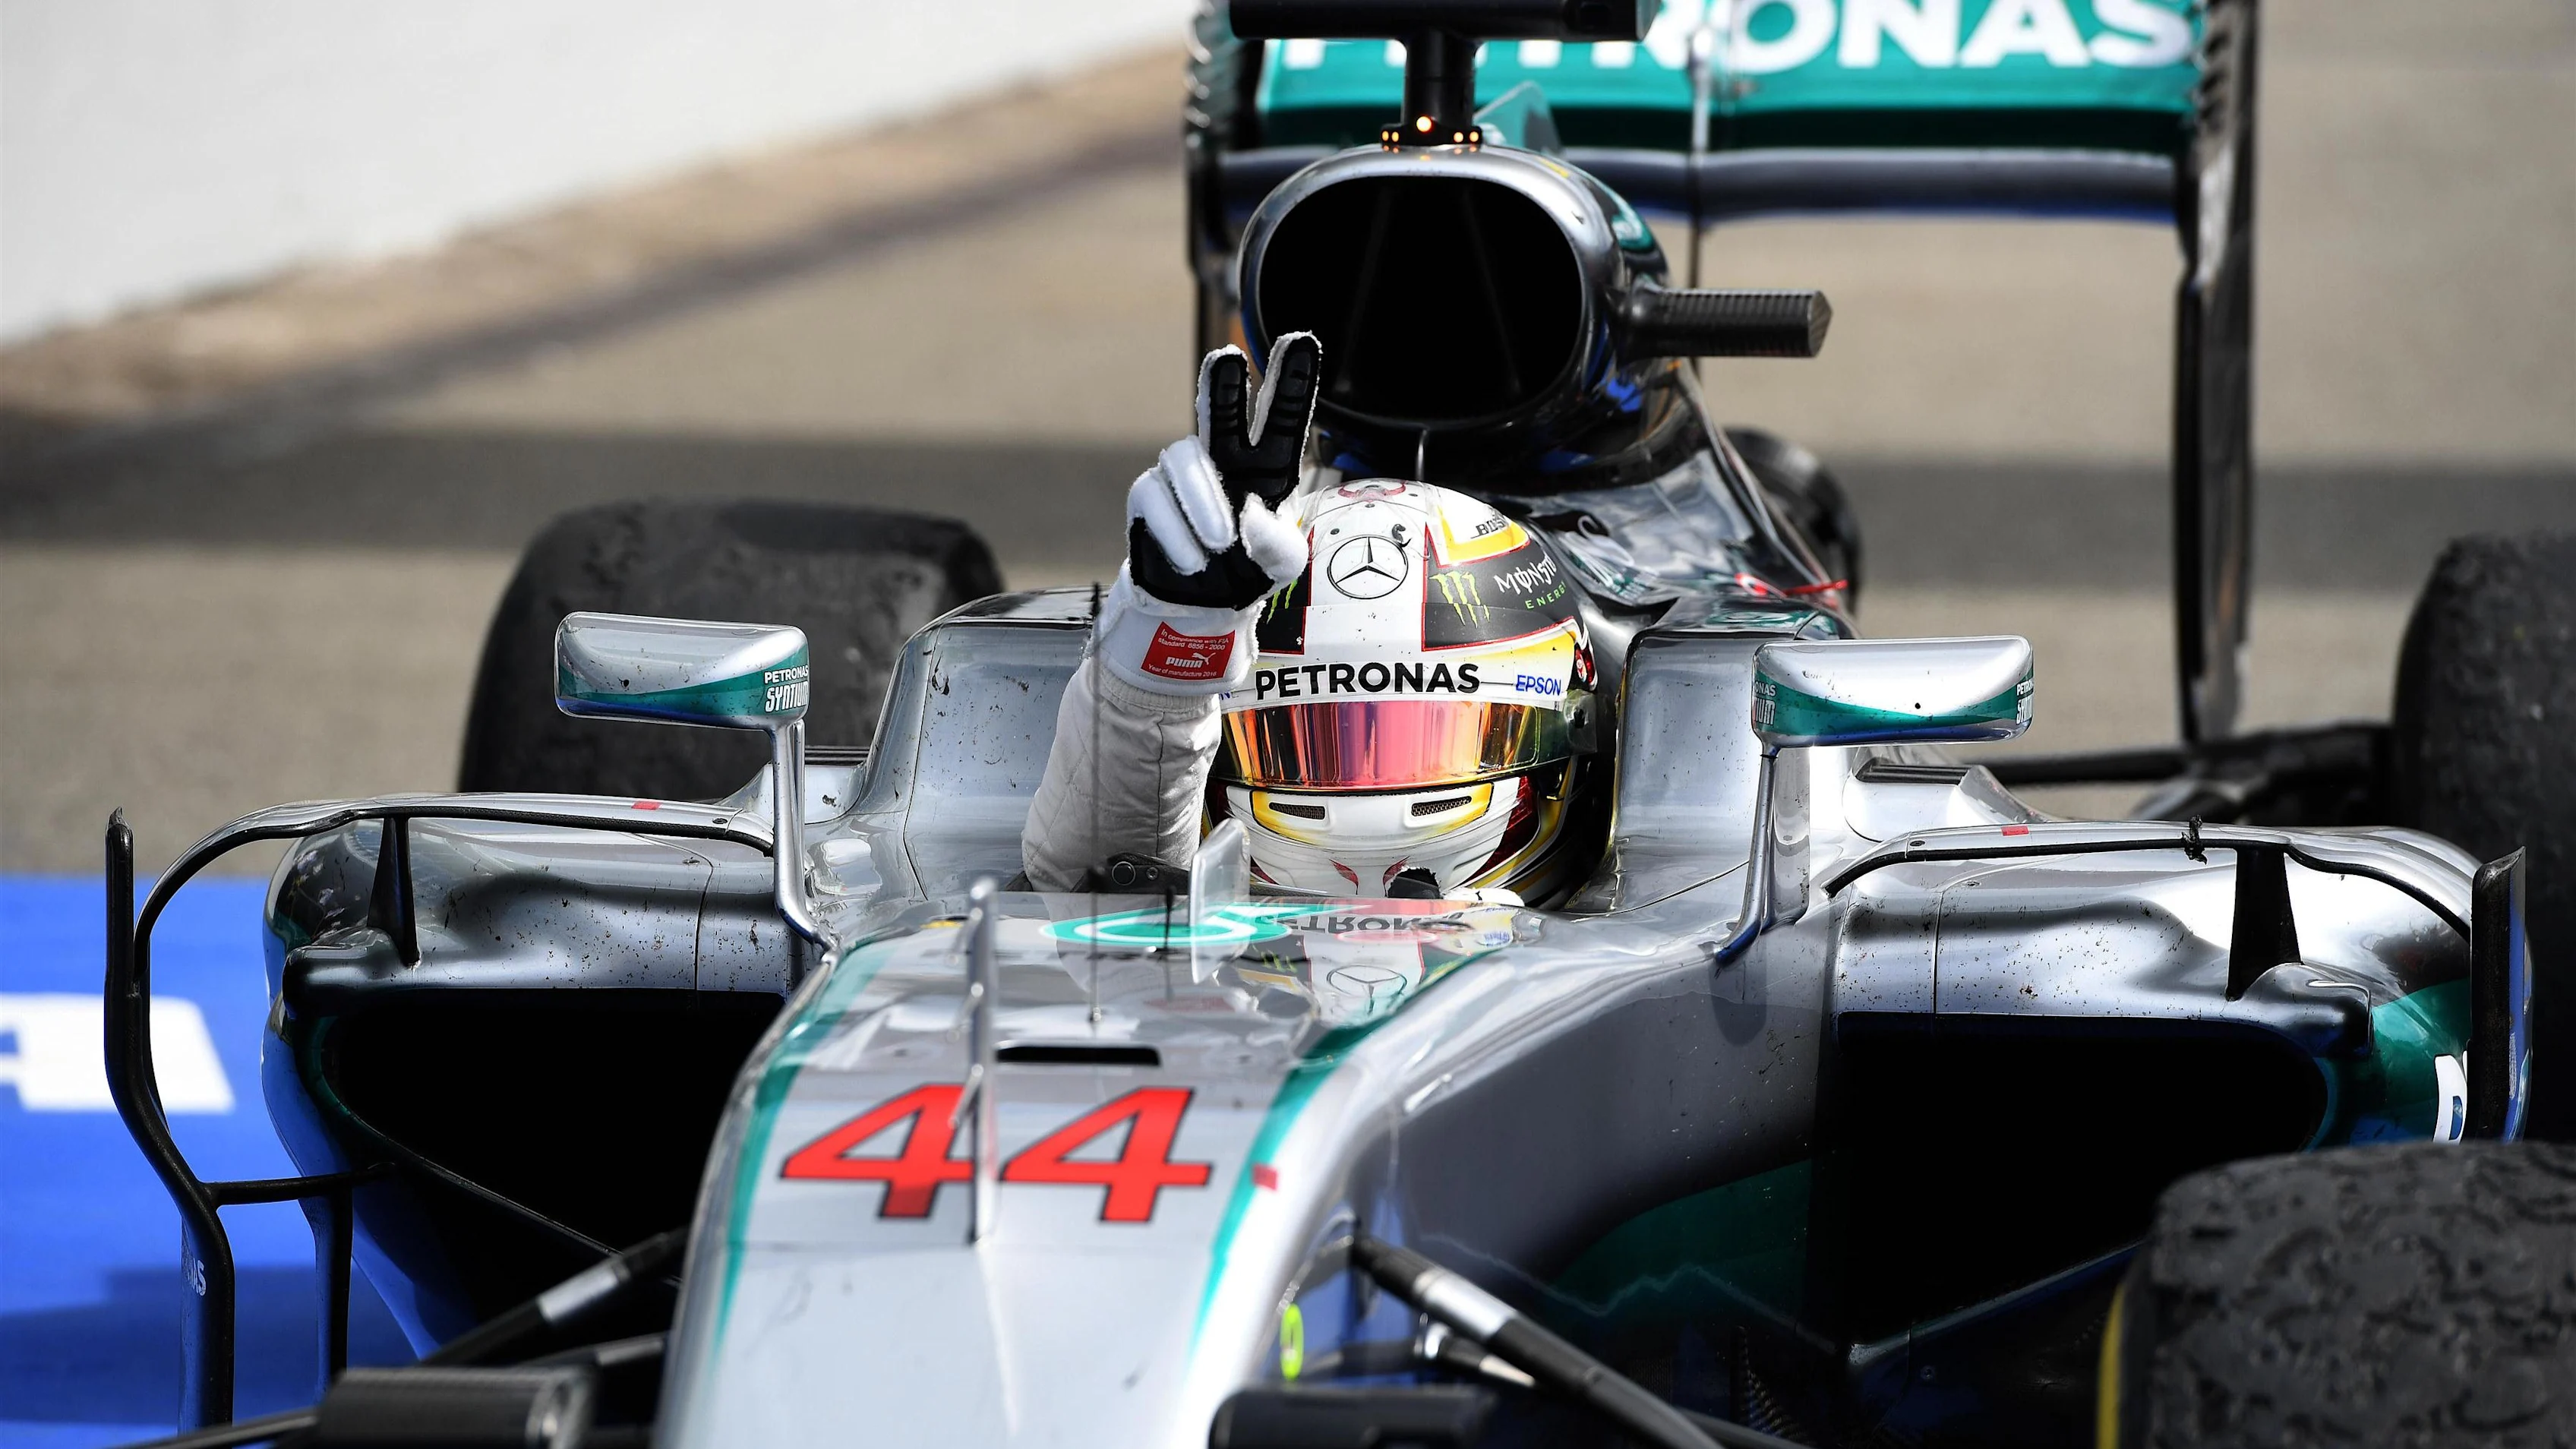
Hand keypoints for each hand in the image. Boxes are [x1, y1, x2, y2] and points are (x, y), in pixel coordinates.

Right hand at [1126, 333, 1321, 610]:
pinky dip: (1175, 531)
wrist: (1199, 608)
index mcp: (1268, 466)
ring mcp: (1185, 474)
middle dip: (1223, 382)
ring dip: (1202, 502)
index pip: (1283, 417)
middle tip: (1227, 359)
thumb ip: (1276, 544)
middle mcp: (1225, 458)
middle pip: (1221, 409)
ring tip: (1219, 544)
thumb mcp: (1282, 567)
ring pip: (1184, 456)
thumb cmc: (1247, 574)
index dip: (1292, 380)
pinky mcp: (1149, 494)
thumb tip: (1249, 512)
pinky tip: (1191, 560)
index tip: (1300, 340)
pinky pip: (1155, 495)